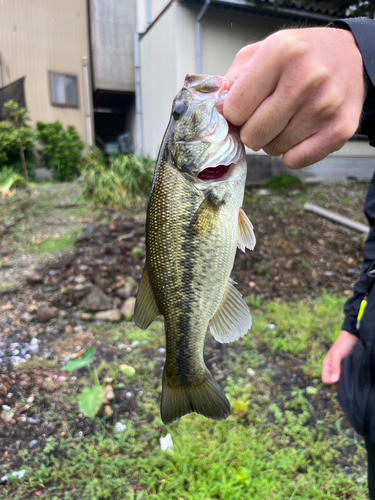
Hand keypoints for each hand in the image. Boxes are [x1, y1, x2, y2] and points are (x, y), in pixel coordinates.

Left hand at [223, 27, 365, 168]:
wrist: (349, 57)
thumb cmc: (298, 57)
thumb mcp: (261, 51)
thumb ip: (233, 80)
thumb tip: (215, 113)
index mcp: (281, 52)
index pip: (234, 110)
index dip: (235, 114)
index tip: (245, 107)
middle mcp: (307, 78)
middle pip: (252, 135)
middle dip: (252, 131)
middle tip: (265, 116)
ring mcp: (325, 106)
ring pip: (273, 150)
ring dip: (273, 140)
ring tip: (286, 119)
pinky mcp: (340, 130)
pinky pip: (295, 160)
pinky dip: (292, 152)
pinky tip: (300, 132)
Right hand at [322, 330, 358, 383]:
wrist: (353, 338)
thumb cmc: (342, 345)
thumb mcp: (336, 355)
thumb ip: (335, 367)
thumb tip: (333, 381)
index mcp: (327, 366)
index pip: (326, 379)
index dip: (331, 381)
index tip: (338, 379)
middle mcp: (333, 369)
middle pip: (333, 382)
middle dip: (338, 383)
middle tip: (346, 378)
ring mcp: (340, 370)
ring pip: (340, 381)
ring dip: (344, 381)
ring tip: (350, 376)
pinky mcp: (347, 369)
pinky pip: (346, 377)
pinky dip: (349, 378)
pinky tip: (353, 375)